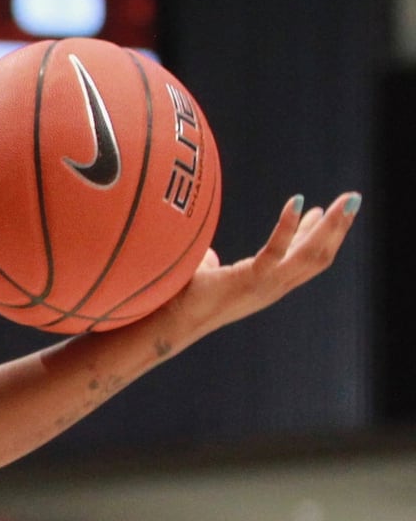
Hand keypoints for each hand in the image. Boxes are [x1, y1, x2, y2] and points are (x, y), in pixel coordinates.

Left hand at [167, 192, 359, 336]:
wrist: (167, 321)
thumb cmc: (182, 298)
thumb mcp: (207, 277)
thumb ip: (213, 265)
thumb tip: (208, 256)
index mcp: (266, 285)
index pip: (304, 260)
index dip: (320, 236)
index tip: (326, 211)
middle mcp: (273, 288)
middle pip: (319, 257)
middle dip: (339, 228)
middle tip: (353, 200)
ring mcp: (265, 286)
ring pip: (311, 255)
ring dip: (332, 226)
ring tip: (348, 200)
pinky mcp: (250, 281)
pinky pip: (277, 250)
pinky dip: (289, 225)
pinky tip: (298, 201)